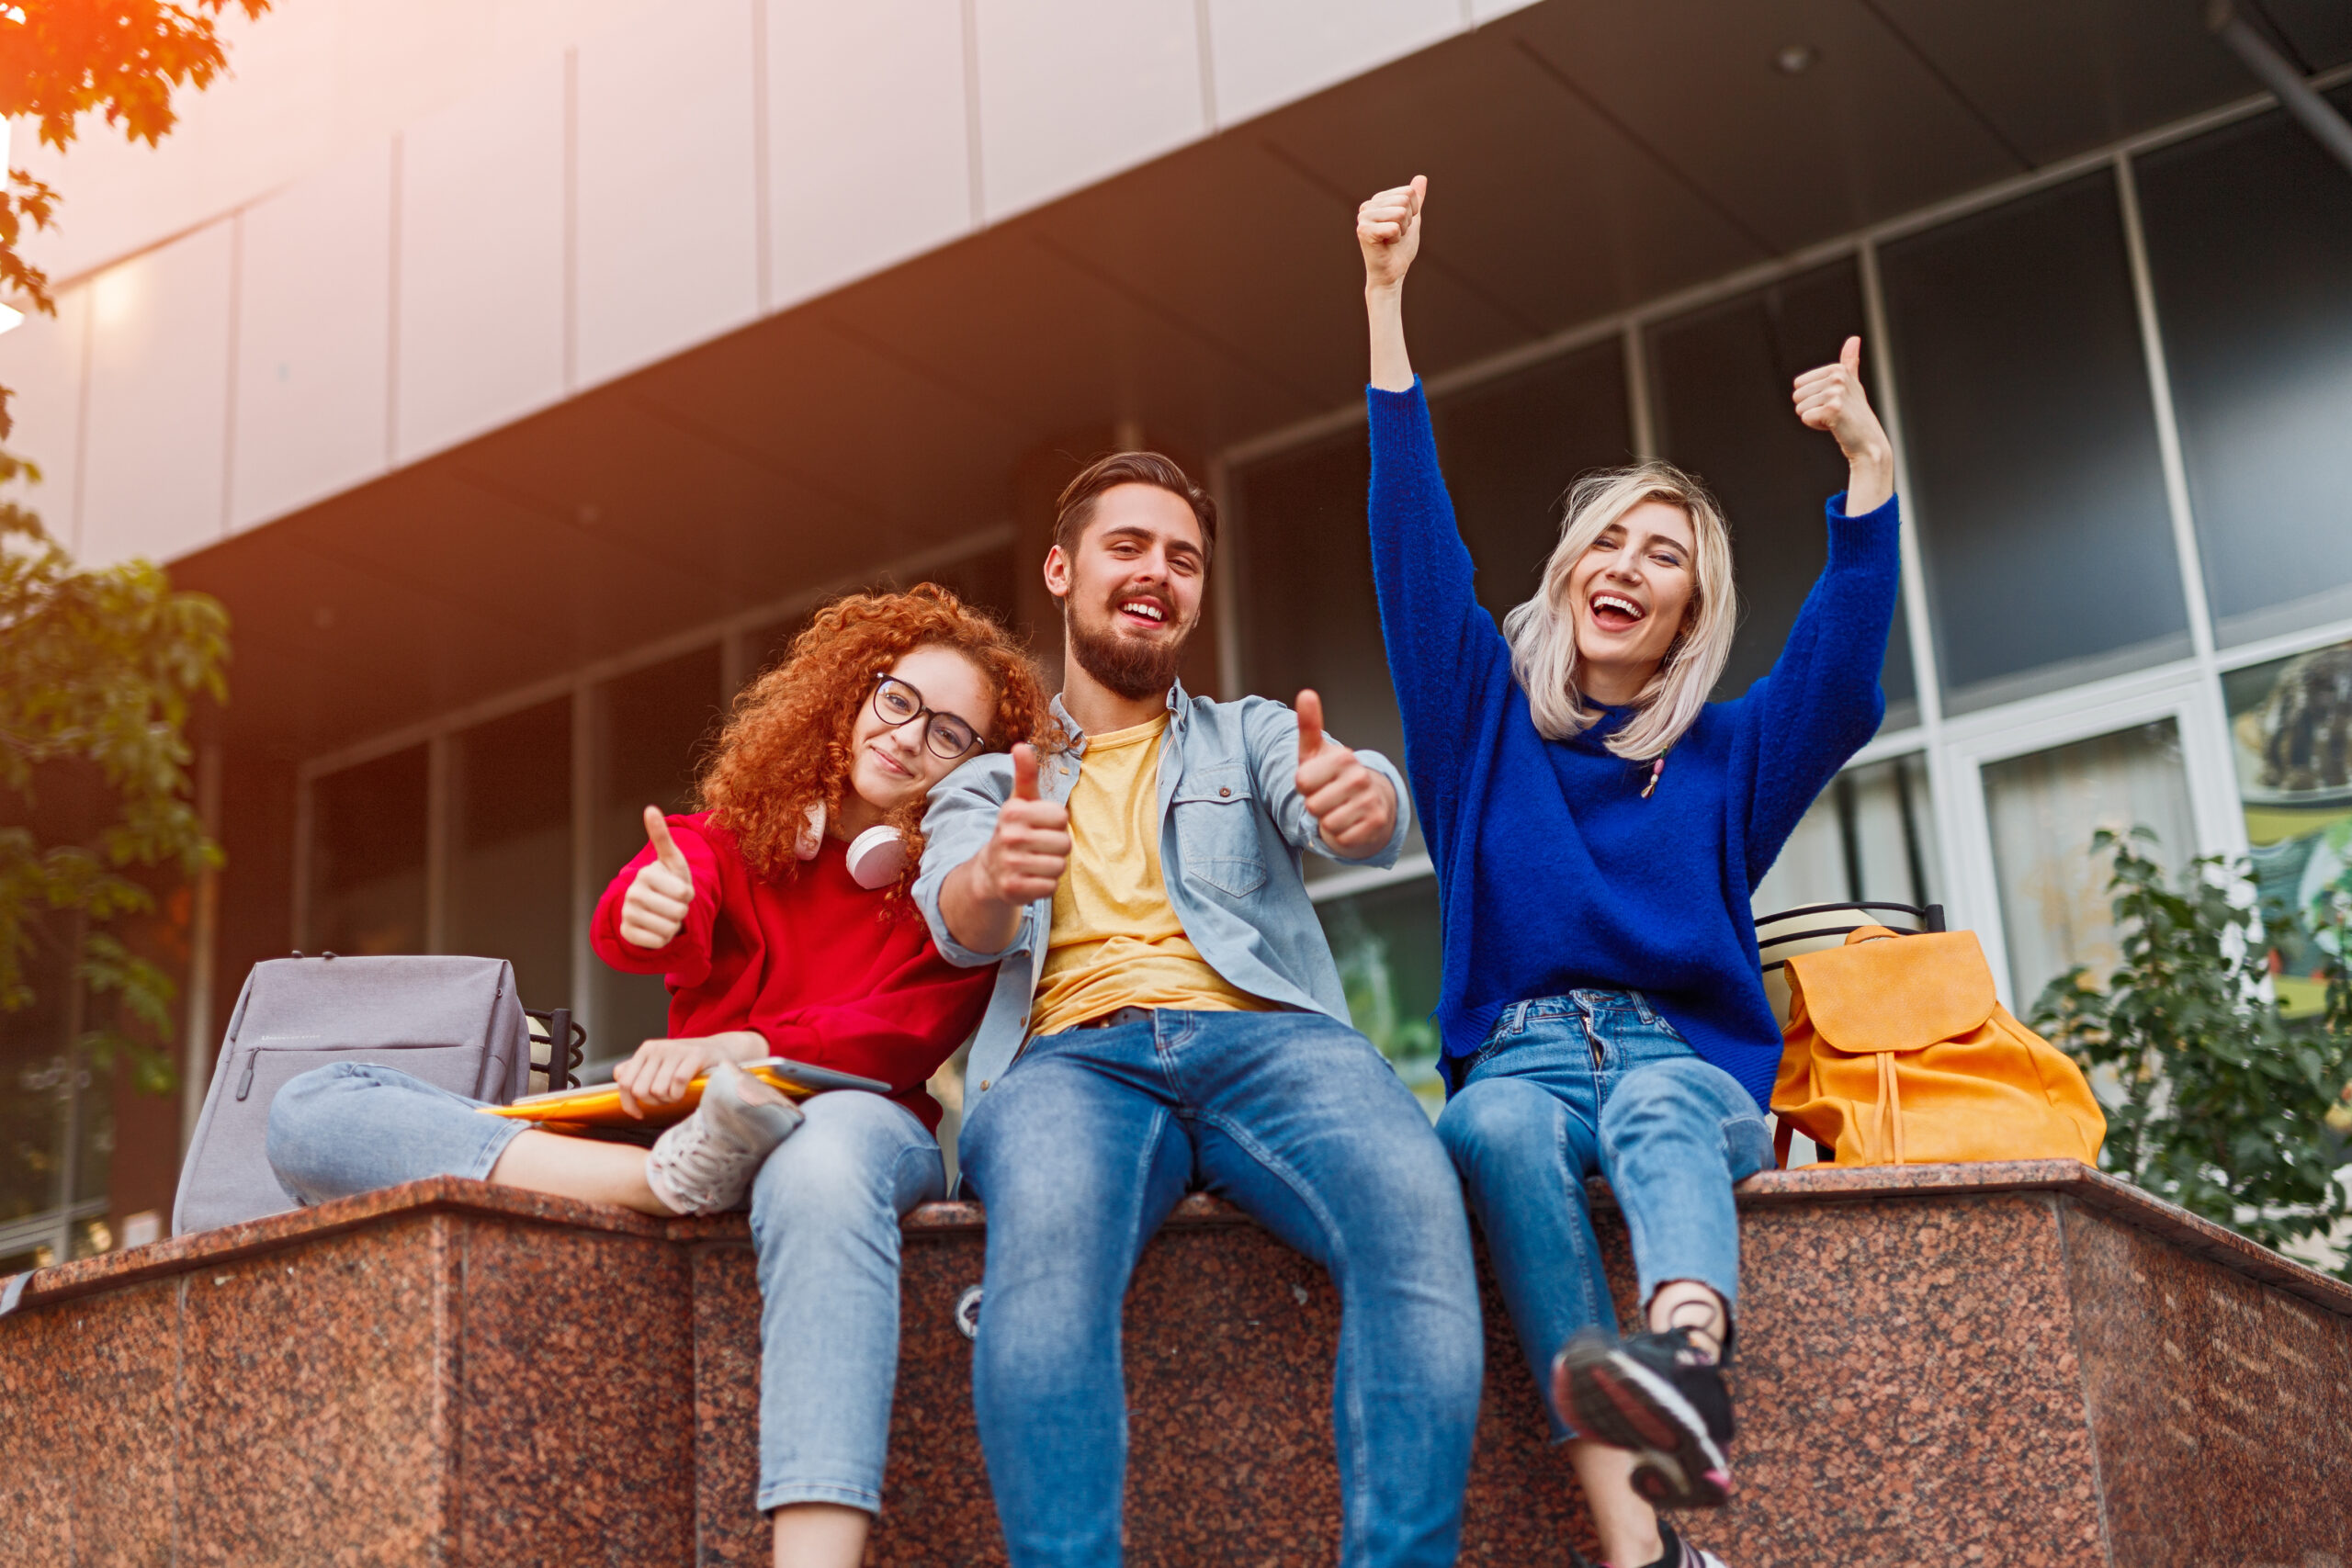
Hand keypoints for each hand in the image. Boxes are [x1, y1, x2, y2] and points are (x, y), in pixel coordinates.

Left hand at [613, 1036, 721, 1119]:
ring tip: (676, 1095)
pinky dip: (679, 1095)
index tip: (638, 1113)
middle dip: (653, 1102)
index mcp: (646, 1049)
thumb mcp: (660, 1063)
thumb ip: (638, 1070)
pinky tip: (683, 1094)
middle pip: (640, 1090)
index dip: (629, 1103)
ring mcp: (677, 1050)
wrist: (720, 1050)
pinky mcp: (696, 1056)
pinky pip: (677, 1084)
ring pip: (659, 1090)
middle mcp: (659, 1047)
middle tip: (665, 1100)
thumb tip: (619, 1076)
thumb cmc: (687, 1062)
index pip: (625, 1082)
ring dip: (668, 1100)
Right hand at [620, 807, 693, 949]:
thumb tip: (650, 808)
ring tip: (665, 915)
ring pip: (669, 928)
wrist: (653, 907)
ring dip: (673, 925)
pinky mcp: (628, 933)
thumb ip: (662, 837)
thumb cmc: (668, 881)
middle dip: (682, 911)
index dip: (689, 895)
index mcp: (646, 874)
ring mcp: (627, 914)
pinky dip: (663, 939)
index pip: (685, 894)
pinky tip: (656, 928)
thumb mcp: (671, 860)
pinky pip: (659, 942)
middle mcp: (632, 893)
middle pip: (678, 912)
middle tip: (672, 905)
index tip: (678, 889)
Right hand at [974, 744, 1070, 905]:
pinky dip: (1045, 885)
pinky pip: (1050, 887)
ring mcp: (1009, 864)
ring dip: (1052, 867)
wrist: (990, 872)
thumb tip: (1021, 745)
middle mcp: (1008, 836)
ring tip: (1035, 862)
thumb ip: (1025, 774)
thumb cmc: (1015, 830)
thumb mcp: (1019, 801)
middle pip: (1064, 843)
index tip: (1039, 826)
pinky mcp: (1013, 889)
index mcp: (1013, 811)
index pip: (1061, 817)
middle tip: (1038, 848)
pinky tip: (1031, 879)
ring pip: (1059, 866)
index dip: (1055, 824)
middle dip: (1057, 847)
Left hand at [1294, 690, 1394, 856]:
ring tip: (1338, 809)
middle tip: (1328, 797)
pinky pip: (1342, 838)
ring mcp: (1371, 800)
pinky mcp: (1376, 824)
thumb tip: (1306, 693)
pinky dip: (1341, 835)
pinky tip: (1350, 822)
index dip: (1304, 786)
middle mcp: (1360, 776)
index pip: (1301, 782)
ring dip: (1328, 821)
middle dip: (1315, 806)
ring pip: (1328, 823)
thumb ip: (1309, 725)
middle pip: (1313, 806)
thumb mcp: (1315, 752)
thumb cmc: (1332, 776)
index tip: (1315, 781)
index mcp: (1343, 756)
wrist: (1368, 802)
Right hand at [1357, 176, 1426, 292]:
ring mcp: (1363, 218)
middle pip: (1404, 200)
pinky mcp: (1364, 231)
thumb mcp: (1412, 219)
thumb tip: (1422, 177)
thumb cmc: (1400, 249)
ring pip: (1400, 213)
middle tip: (1396, 234)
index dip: (1412, 211)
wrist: (1392, 273)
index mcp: (1377, 200)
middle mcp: (1367, 206)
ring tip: (1391, 239)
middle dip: (1407, 221)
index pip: (1408, 192)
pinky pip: (1394, 226)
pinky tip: (1386, 245)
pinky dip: (1396, 238)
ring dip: (1402, 230)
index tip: (1401, 225)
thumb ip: (1416, 199)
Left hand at [1793, 336, 1894, 512]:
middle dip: (1811, 409)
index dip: (1812, 398)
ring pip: (1800, 408)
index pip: (1798, 384)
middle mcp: (1837, 377)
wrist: (1867, 441)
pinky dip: (1817, 426)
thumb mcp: (1852, 384)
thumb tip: (1854, 338)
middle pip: (1797, 396)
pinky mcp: (1833, 409)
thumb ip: (1849, 362)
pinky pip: (1805, 418)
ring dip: (1815, 418)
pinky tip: (1835, 426)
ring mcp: (1836, 392)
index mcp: (1836, 369)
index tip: (1833, 403)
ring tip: (1836, 419)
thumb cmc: (1856, 414)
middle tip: (1834, 414)